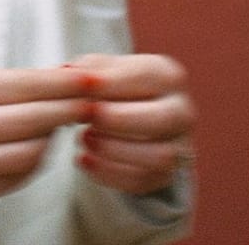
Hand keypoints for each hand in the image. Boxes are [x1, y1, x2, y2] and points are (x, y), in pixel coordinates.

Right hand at [0, 65, 92, 209]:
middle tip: (92, 100)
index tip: (85, 78)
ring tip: (63, 122)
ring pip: (24, 155)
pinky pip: (12, 181)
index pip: (15, 85)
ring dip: (52, 138)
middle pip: (26, 120)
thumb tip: (50, 80)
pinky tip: (41, 148)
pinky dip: (33, 164)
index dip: (56, 83)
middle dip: (65, 108)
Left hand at [68, 52, 194, 196]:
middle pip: (160, 118)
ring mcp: (179, 146)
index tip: (84, 86)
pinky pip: (143, 181)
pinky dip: (110, 174)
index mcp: (168, 75)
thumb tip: (67, 74)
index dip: (113, 82)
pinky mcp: (167, 175)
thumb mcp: (104, 69)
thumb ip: (87, 69)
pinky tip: (84, 160)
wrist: (134, 116)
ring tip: (83, 138)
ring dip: (115, 149)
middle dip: (119, 119)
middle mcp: (181, 111)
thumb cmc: (115, 84)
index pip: (146, 76)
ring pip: (158, 156)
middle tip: (87, 116)